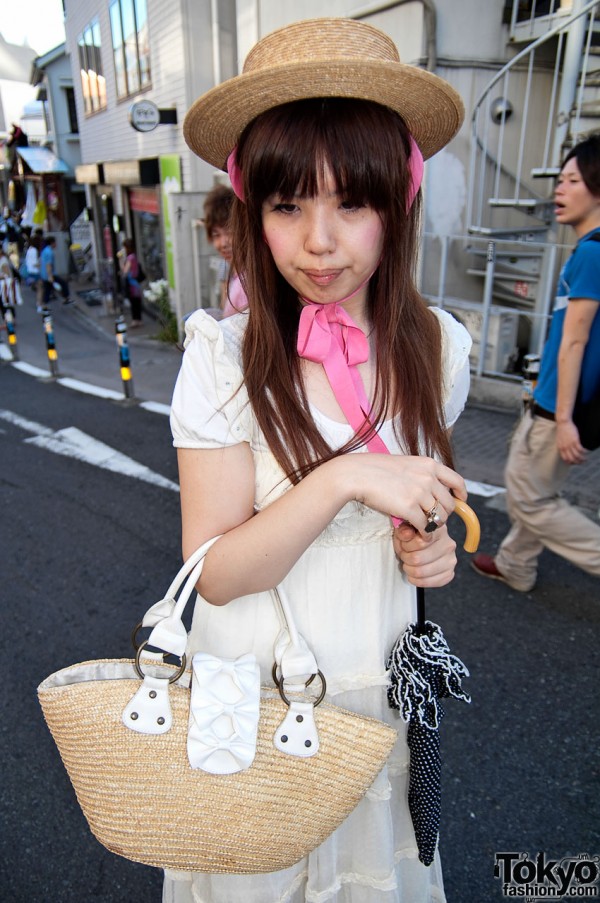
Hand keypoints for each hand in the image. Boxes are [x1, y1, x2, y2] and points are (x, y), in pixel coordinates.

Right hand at [344, 453, 466, 536]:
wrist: (356, 474)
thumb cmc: (374, 469)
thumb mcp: (405, 464)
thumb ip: (421, 474)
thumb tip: (431, 488)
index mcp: (429, 465)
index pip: (457, 481)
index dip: (461, 494)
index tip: (460, 501)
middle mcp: (428, 478)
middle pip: (449, 504)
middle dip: (443, 514)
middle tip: (431, 519)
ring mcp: (419, 493)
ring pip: (439, 518)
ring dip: (433, 526)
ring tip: (423, 527)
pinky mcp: (409, 508)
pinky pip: (426, 527)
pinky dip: (424, 534)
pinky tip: (417, 534)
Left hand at [392, 522, 456, 587]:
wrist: (425, 544)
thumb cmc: (414, 536)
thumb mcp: (406, 528)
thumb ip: (404, 530)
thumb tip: (406, 535)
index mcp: (439, 530)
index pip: (420, 542)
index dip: (406, 546)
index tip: (404, 545)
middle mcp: (448, 544)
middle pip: (418, 559)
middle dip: (406, 558)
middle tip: (404, 556)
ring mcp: (451, 560)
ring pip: (421, 572)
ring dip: (409, 570)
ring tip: (408, 565)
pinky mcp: (449, 573)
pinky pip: (429, 582)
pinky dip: (417, 581)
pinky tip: (414, 576)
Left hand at [556, 420, 586, 464]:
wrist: (563, 423)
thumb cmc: (562, 430)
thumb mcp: (560, 440)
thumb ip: (562, 446)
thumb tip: (566, 450)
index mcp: (560, 448)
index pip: (565, 459)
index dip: (571, 462)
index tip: (575, 462)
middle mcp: (565, 448)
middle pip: (572, 459)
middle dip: (578, 462)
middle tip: (582, 462)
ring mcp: (570, 444)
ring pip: (577, 455)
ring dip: (582, 458)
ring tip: (586, 458)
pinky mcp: (575, 440)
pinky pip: (580, 449)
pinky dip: (584, 451)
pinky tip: (587, 451)